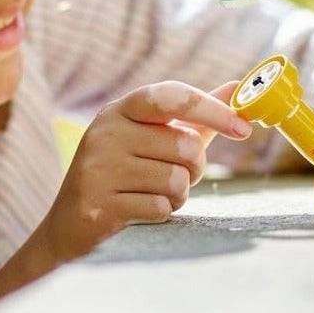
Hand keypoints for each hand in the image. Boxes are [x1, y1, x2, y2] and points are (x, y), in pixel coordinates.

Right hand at [43, 80, 250, 258]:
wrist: (70, 224)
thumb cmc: (125, 174)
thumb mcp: (156, 138)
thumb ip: (197, 116)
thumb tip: (239, 87)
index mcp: (121, 110)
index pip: (172, 97)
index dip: (212, 109)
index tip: (243, 129)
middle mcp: (106, 132)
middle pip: (185, 146)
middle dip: (193, 167)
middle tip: (176, 175)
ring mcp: (98, 168)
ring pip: (176, 180)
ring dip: (177, 194)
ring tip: (152, 193)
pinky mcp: (99, 205)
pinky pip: (160, 207)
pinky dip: (161, 213)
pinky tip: (139, 211)